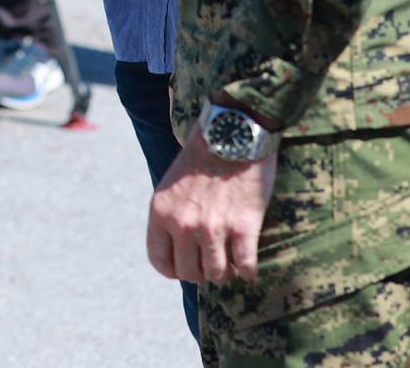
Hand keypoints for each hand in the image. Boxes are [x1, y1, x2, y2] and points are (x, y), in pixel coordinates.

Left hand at [146, 123, 276, 284]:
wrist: (232, 134)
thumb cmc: (201, 157)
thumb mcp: (170, 185)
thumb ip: (170, 216)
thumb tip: (177, 248)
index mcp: (161, 212)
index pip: (160, 261)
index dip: (174, 270)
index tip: (185, 267)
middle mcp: (183, 224)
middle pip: (190, 273)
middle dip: (202, 272)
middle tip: (213, 261)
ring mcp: (213, 228)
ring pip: (218, 274)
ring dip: (226, 272)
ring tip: (232, 262)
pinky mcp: (243, 227)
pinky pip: (246, 267)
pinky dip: (249, 270)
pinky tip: (249, 264)